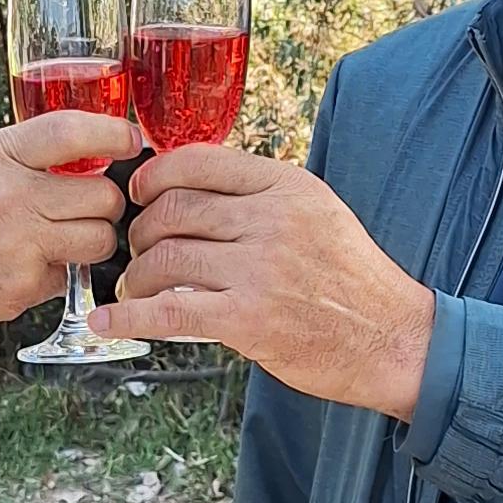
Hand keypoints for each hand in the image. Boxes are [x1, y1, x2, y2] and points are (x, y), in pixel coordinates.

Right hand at [0, 114, 136, 351]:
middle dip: (108, 202)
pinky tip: (27, 265)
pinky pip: (69, 276)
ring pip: (99, 240)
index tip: (131, 140)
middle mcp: (10, 198)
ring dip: (93, 239)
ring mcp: (18, 247)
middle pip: (103, 196)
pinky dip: (59, 272)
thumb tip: (90, 156)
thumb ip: (25, 156)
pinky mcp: (21, 288)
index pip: (71, 133)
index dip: (113, 133)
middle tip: (92, 205)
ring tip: (65, 236)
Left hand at [94, 141, 435, 412]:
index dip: (155, 174)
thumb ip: (264, 197)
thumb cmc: (354, 281)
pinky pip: (169, 313)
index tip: (140, 190)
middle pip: (174, 209)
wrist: (395, 339)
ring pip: (166, 258)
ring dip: (136, 276)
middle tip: (136, 250)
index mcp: (287, 186)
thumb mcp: (319, 213)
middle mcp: (271, 220)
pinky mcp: (248, 319)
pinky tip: (108, 321)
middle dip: (141, 230)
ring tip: (134, 289)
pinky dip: (129, 317)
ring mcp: (259, 269)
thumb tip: (198, 191)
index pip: (200, 162)